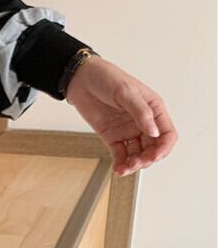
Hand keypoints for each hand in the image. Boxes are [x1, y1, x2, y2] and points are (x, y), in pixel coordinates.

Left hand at [65, 56, 176, 176]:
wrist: (80, 79)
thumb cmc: (106, 78)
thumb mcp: (125, 92)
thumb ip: (140, 112)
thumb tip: (154, 131)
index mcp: (154, 109)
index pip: (167, 134)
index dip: (164, 148)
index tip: (154, 156)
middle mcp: (143, 122)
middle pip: (153, 148)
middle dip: (148, 159)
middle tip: (137, 163)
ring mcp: (127, 131)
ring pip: (137, 154)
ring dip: (134, 164)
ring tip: (125, 167)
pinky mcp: (112, 137)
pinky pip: (120, 154)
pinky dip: (121, 164)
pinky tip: (119, 170)